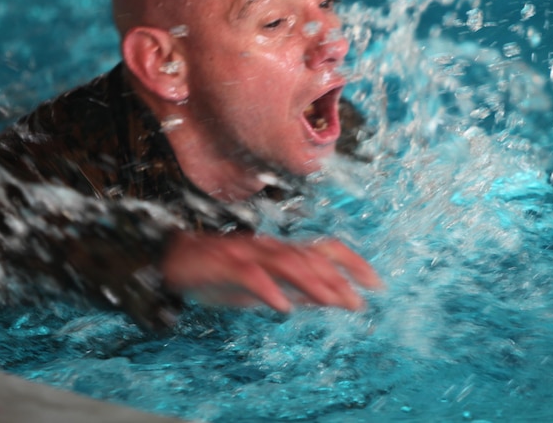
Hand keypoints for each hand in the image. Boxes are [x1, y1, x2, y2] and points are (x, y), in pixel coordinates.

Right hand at [160, 231, 381, 312]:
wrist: (175, 260)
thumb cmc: (223, 273)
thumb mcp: (266, 285)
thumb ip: (296, 289)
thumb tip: (331, 299)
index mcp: (282, 251)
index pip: (325, 249)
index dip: (353, 262)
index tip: (377, 283)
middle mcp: (270, 247)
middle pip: (310, 257)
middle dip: (337, 279)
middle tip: (358, 302)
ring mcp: (248, 251)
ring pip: (286, 262)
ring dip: (311, 282)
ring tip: (331, 301)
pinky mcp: (225, 262)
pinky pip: (250, 274)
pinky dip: (268, 288)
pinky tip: (282, 306)